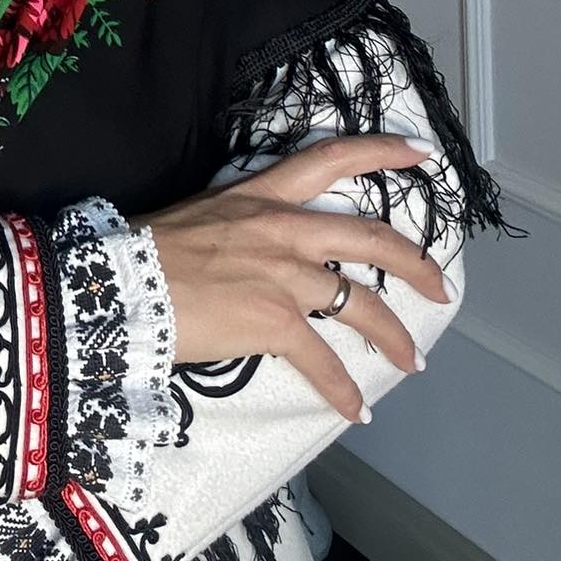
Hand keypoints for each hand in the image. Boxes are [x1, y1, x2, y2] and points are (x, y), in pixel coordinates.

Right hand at [129, 135, 451, 422]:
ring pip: (362, 303)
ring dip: (394, 337)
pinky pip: (323, 361)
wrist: (119, 282)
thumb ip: (239, 228)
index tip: (422, 155)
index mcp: (261, 194)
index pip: (332, 158)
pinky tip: (355, 408)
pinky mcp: (274, 320)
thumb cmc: (146, 251)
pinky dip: (342, 389)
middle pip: (371, 237)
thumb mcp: (201, 216)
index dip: (384, 152)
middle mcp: (282, 227)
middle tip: (441, 286)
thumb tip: (250, 254)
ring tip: (413, 362)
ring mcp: (282, 274)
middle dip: (416, 264)